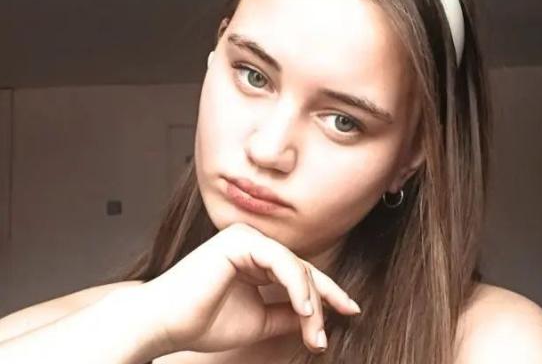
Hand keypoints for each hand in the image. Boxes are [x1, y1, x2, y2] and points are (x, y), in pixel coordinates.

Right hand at [138, 223, 359, 355]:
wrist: (163, 325)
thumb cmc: (202, 322)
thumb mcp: (258, 320)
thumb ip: (287, 314)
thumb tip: (317, 316)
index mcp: (253, 258)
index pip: (298, 273)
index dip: (326, 294)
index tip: (350, 311)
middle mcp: (251, 243)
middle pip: (301, 269)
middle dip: (322, 301)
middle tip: (331, 330)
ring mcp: (245, 238)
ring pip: (295, 267)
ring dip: (311, 300)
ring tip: (315, 331)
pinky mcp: (240, 240)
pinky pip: (281, 262)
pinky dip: (297, 286)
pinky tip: (305, 310)